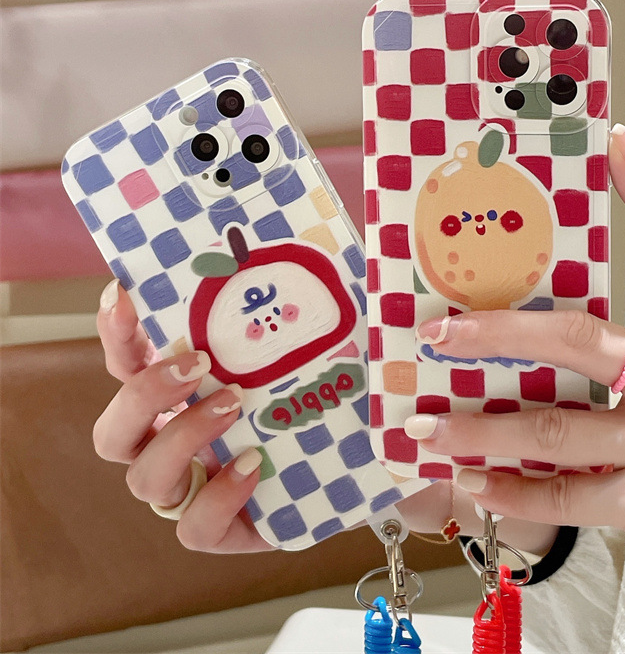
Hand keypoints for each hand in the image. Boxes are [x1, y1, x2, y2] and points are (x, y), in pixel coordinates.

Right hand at [94, 283, 558, 554]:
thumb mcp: (319, 330)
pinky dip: (218, 498)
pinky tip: (254, 465)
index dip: (116, 331)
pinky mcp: (231, 529)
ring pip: (144, 478)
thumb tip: (307, 217)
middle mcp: (179, 436)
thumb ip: (301, 288)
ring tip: (233, 402)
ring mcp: (200, 485)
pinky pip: (195, 529)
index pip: (127, 359)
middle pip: (115, 428)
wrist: (387, 450)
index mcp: (189, 387)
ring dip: (181, 435)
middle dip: (143, 391)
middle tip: (196, 359)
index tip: (126, 294)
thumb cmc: (339, 380)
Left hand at [404, 125, 624, 651]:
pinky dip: (508, 489)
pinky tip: (470, 481)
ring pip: (552, 426)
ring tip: (428, 425)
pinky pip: (561, 493)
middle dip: (498, 333)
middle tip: (441, 332)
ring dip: (480, 428)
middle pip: (578, 340)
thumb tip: (536, 349)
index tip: (617, 144)